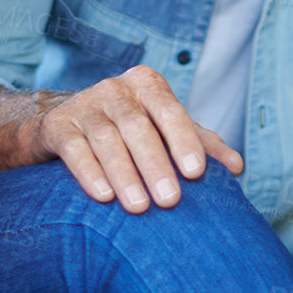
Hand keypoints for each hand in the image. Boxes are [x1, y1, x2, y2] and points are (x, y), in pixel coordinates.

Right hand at [16, 67, 242, 211]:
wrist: (62, 126)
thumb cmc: (126, 131)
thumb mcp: (163, 132)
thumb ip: (199, 145)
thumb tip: (236, 167)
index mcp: (147, 85)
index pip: (170, 111)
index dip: (184, 140)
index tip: (196, 173)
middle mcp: (114, 89)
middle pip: (138, 127)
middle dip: (155, 165)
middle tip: (170, 201)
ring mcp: (83, 105)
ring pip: (106, 139)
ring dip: (124, 174)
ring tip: (139, 207)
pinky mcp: (57, 125)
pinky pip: (74, 148)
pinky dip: (89, 172)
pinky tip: (103, 196)